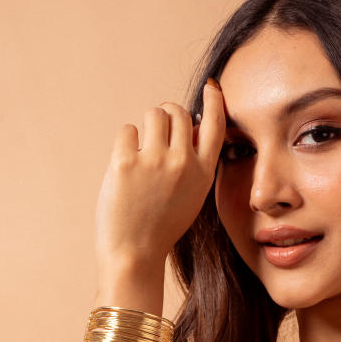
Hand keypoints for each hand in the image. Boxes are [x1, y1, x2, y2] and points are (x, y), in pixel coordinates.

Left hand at [94, 77, 226, 272]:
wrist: (134, 254)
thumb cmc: (160, 227)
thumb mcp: (190, 197)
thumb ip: (193, 164)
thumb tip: (188, 126)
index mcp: (202, 173)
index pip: (215, 125)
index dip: (214, 101)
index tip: (211, 87)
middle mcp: (183, 163)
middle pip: (177, 111)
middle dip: (167, 115)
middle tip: (157, 132)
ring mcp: (154, 161)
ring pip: (153, 114)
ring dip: (146, 127)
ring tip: (142, 153)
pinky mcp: (126, 162)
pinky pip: (128, 130)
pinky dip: (126, 144)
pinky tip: (126, 168)